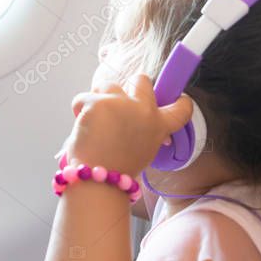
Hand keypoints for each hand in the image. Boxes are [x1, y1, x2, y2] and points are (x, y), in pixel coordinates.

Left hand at [63, 74, 193, 176]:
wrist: (98, 181)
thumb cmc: (117, 170)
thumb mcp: (144, 151)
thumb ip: (147, 133)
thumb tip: (146, 128)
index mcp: (159, 126)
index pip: (182, 108)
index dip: (180, 101)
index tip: (178, 98)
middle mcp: (144, 111)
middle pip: (141, 80)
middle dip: (128, 86)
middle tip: (117, 104)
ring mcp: (121, 103)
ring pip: (107, 84)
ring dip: (99, 97)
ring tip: (94, 120)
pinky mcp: (98, 102)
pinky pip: (83, 97)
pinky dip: (79, 109)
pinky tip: (81, 126)